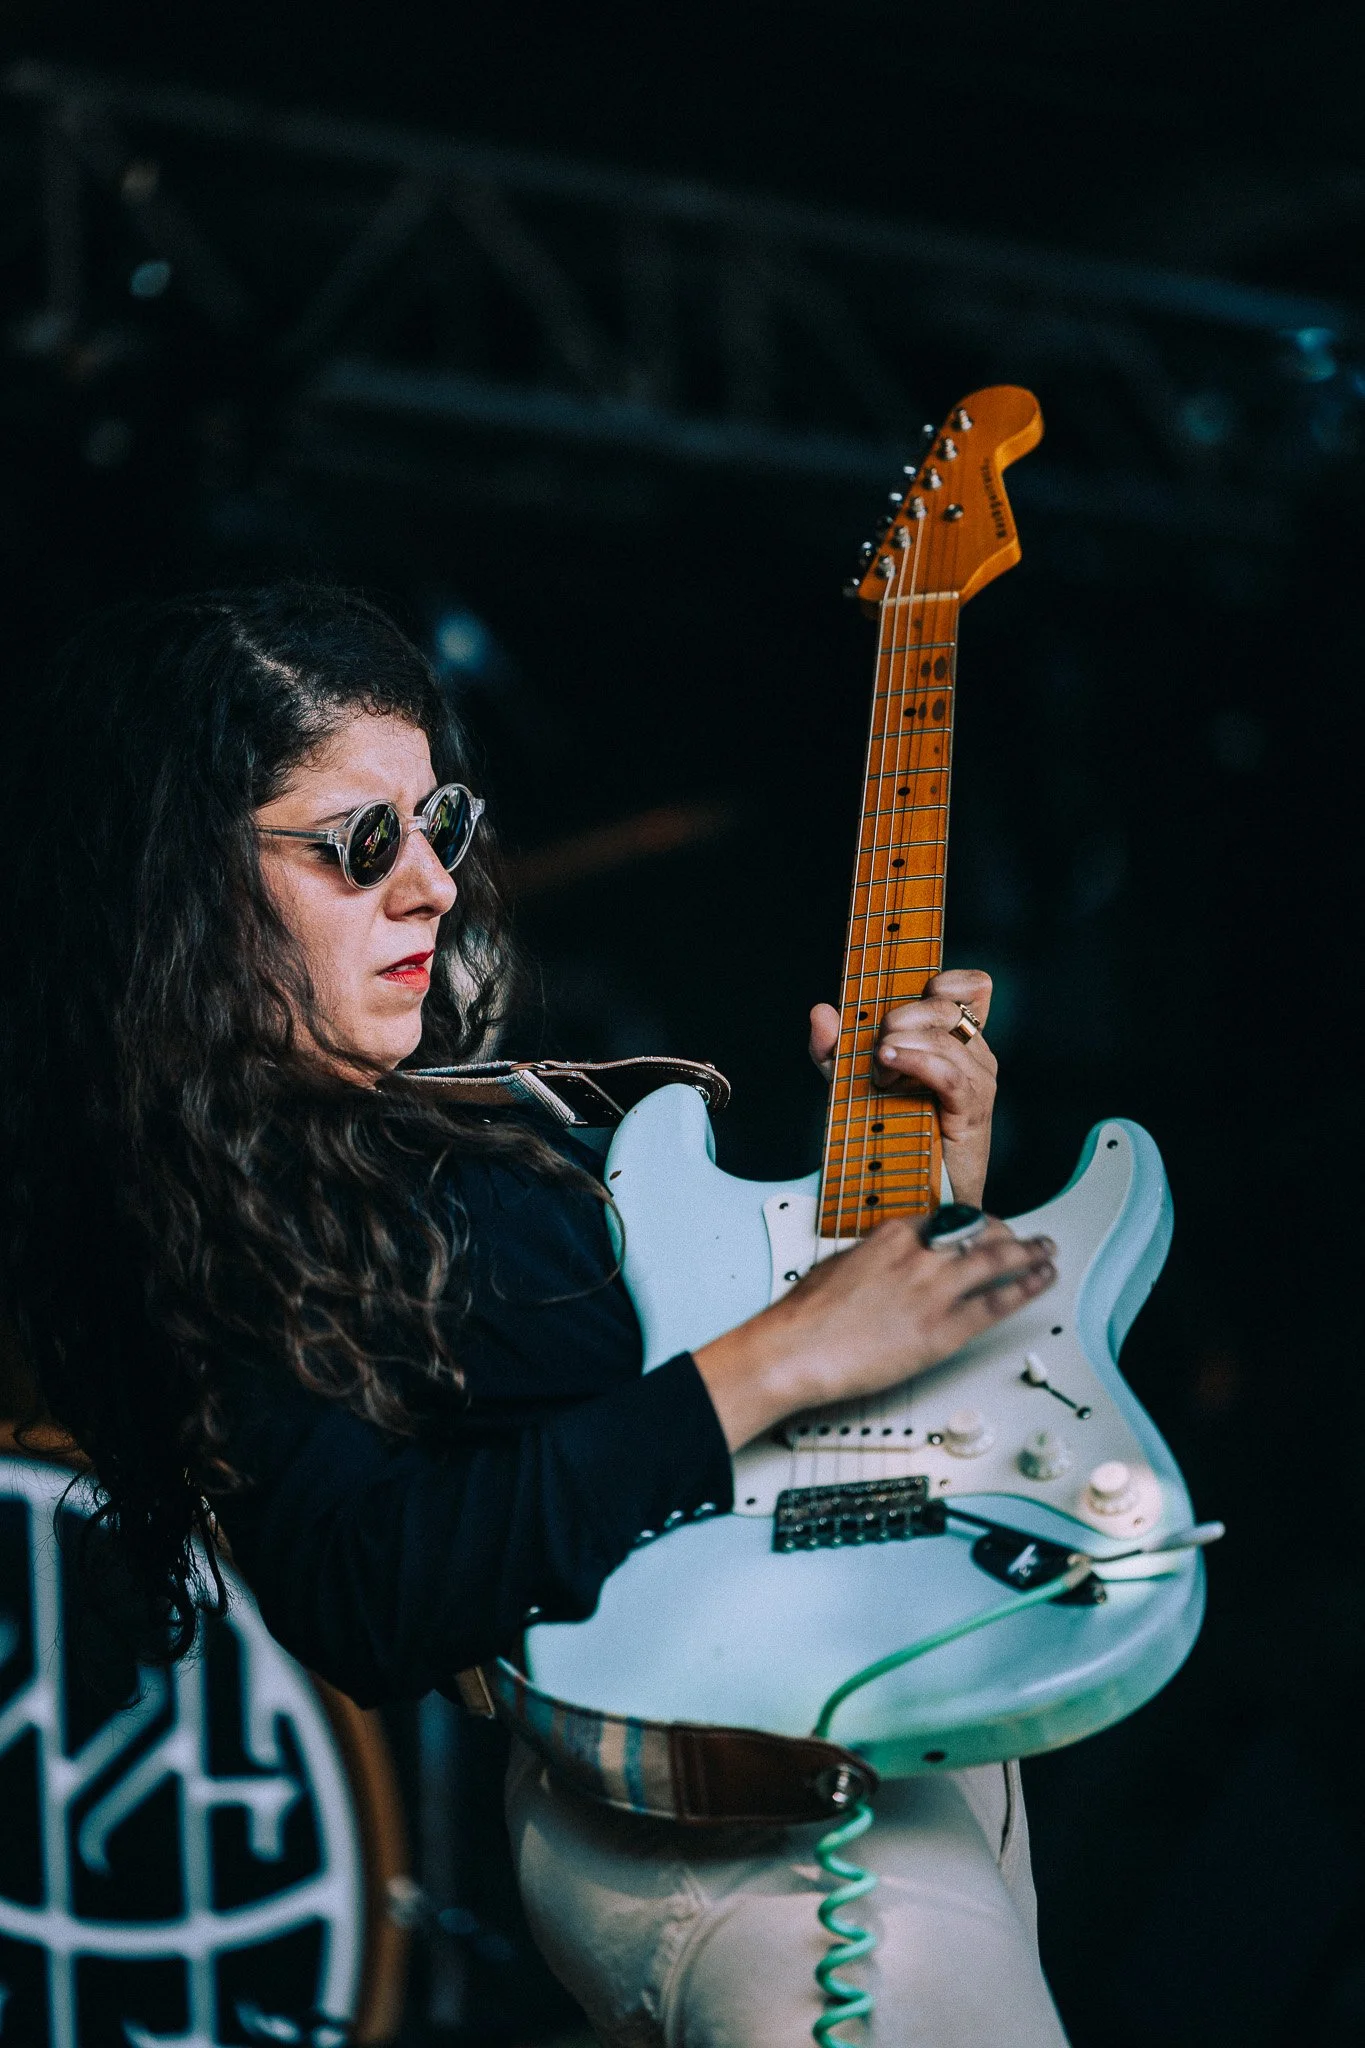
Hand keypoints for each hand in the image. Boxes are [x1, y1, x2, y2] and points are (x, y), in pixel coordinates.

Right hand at [694, 1216, 1055, 1450]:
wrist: (795, 1350)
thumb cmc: (805, 1317)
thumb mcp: (840, 1265)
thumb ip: (874, 1259)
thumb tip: (889, 1265)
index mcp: (891, 1236)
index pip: (946, 1219)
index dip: (974, 1223)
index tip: (983, 1228)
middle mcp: (920, 1254)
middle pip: (980, 1232)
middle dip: (1009, 1233)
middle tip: (1024, 1237)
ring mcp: (935, 1289)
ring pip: (998, 1260)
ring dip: (1030, 1254)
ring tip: (1046, 1253)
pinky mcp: (945, 1327)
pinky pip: (998, 1302)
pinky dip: (1026, 1288)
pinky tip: (1040, 1282)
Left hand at [809, 969, 996, 1205]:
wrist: (915, 1196)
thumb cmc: (892, 1136)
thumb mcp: (853, 1085)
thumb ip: (835, 1049)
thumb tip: (821, 1012)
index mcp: (956, 1041)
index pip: (972, 987)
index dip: (943, 979)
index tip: (905, 995)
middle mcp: (975, 1055)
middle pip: (945, 1006)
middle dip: (899, 1018)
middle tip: (875, 1053)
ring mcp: (978, 1082)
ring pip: (944, 1036)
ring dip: (899, 1045)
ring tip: (877, 1073)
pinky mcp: (972, 1111)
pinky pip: (948, 1071)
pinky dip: (914, 1062)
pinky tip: (888, 1067)